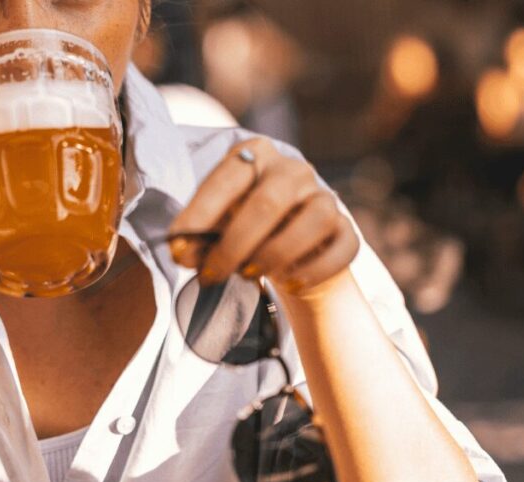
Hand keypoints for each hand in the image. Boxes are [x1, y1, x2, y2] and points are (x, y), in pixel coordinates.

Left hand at [168, 137, 358, 299]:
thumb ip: (198, 238)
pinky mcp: (345, 230)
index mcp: (255, 156)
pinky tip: (290, 283)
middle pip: (269, 202)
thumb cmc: (244, 231)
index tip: (178, 250)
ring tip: (249, 275)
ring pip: (312, 221)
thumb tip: (184, 254)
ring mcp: (324, 198)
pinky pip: (342, 248)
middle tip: (212, 275)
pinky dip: (314, 271)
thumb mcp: (215, 227)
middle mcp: (293, 170)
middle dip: (234, 245)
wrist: (290, 250)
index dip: (200, 215)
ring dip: (275, 256)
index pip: (227, 179)